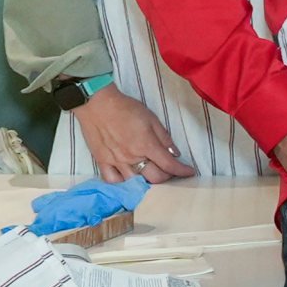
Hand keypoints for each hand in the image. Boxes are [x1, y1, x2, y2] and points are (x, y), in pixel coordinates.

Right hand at [69, 86, 195, 183]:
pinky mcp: (101, 161)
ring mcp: (115, 161)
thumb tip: (175, 154)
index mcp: (146, 145)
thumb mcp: (151, 119)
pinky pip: (112, 180)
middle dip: (167, 177)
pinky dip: (122, 183)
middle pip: (154, 178)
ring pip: (134, 182)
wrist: (97, 104)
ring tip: (152, 174)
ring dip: (147, 181)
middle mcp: (132, 156)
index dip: (182, 171)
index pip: (169, 165)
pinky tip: (129, 180)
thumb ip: (164, 138)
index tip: (189, 172)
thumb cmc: (126, 108)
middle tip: (170, 171)